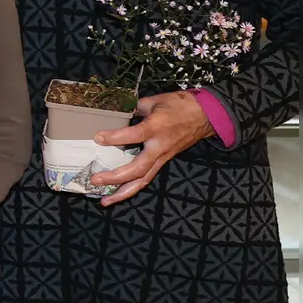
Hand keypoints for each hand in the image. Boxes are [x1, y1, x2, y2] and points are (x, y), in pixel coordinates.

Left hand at [91, 90, 213, 205]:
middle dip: (116, 177)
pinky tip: (118, 193)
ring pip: (144, 180)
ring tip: (105, 201)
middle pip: (138, 168)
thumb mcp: (155, 101)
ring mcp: (162, 157)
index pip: (135, 135)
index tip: (97, 138)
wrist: (206, 115)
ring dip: (124, 192)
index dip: (116, 138)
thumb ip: (134, 108)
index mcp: (157, 127)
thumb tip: (116, 112)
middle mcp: (159, 147)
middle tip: (95, 180)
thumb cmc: (180, 105)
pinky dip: (132, 187)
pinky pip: (147, 177)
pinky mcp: (163, 162)